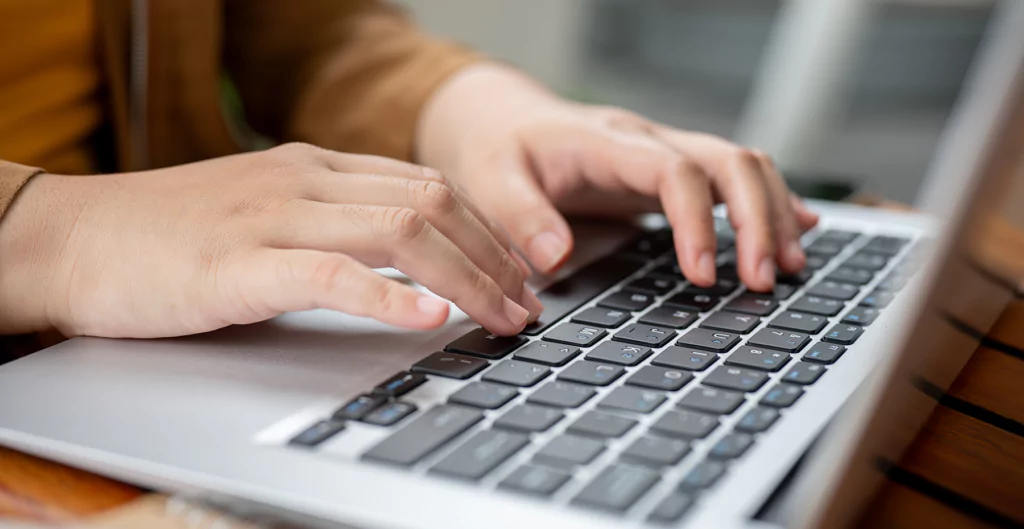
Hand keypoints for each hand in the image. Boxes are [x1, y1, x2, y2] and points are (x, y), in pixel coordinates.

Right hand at [0, 143, 541, 337]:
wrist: (70, 239)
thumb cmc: (168, 237)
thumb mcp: (266, 216)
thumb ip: (333, 227)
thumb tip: (408, 265)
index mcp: (315, 167)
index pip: (428, 186)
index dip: (487, 231)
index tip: (518, 273)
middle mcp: (304, 180)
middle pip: (432, 204)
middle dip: (493, 258)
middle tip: (526, 305)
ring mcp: (271, 217)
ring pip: (399, 231)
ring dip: (465, 278)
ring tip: (501, 317)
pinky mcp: (235, 265)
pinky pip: (329, 272)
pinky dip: (386, 295)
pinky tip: (426, 318)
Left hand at [417, 64, 818, 291]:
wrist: (504, 123)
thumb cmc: (499, 152)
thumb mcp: (490, 182)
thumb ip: (520, 217)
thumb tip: (556, 259)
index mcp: (607, 143)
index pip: (674, 172)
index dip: (697, 222)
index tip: (702, 277)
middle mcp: (647, 142)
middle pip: (729, 162)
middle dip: (757, 219)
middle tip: (764, 281)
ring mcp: (665, 154)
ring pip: (742, 166)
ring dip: (773, 213)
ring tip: (789, 268)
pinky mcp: (671, 172)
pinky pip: (733, 178)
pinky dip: (769, 203)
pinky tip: (797, 230)